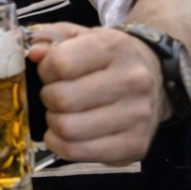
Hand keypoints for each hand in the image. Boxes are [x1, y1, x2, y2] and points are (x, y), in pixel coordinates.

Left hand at [30, 22, 162, 165]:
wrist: (156, 78)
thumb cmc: (109, 59)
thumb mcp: (82, 36)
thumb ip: (52, 38)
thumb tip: (34, 53)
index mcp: (115, 47)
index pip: (60, 63)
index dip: (45, 70)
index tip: (51, 73)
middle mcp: (133, 80)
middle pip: (62, 99)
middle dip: (48, 98)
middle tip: (55, 96)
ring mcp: (137, 115)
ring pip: (68, 129)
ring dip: (54, 123)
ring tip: (62, 114)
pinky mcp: (135, 144)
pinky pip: (78, 152)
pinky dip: (61, 145)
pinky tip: (66, 134)